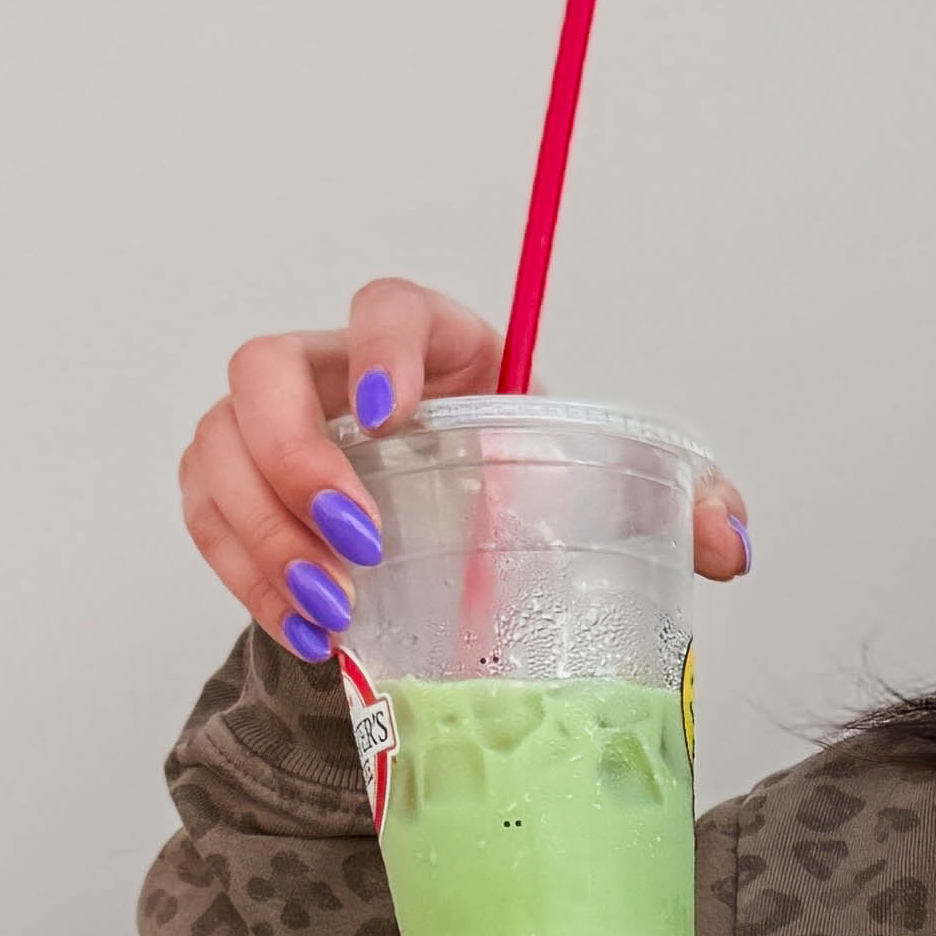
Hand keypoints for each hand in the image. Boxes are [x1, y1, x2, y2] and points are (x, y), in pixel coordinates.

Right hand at [176, 274, 750, 661]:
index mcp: (435, 344)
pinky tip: (301, 631)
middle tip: (359, 546)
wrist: (464, 543)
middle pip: (263, 369)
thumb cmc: (529, 493)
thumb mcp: (602, 490)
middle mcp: (333, 371)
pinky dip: (240, 576)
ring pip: (217, 446)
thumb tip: (731, 544)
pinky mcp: (236, 488)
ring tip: (331, 614)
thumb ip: (675, 503)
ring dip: (261, 534)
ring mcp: (270, 428)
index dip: (377, 348)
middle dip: (296, 458)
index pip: (386, 305)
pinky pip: (203, 516)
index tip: (393, 421)